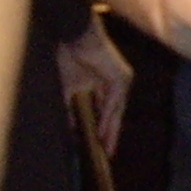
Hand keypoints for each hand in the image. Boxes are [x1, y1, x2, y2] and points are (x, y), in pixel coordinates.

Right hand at [54, 15, 134, 154]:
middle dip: (110, 135)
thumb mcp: (69, 87)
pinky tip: (102, 131)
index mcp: (105, 85)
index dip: (103, 128)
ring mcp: (120, 80)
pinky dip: (107, 117)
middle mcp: (116, 84)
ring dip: (110, 130)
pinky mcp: (120, 78)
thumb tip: (70, 127)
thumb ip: (70, 108)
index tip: (100, 146)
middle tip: (107, 154)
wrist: (74, 36)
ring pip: (116, 111)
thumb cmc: (70, 56)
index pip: (106, 111)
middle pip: (115, 114)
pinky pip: (113, 102)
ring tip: (105, 148)